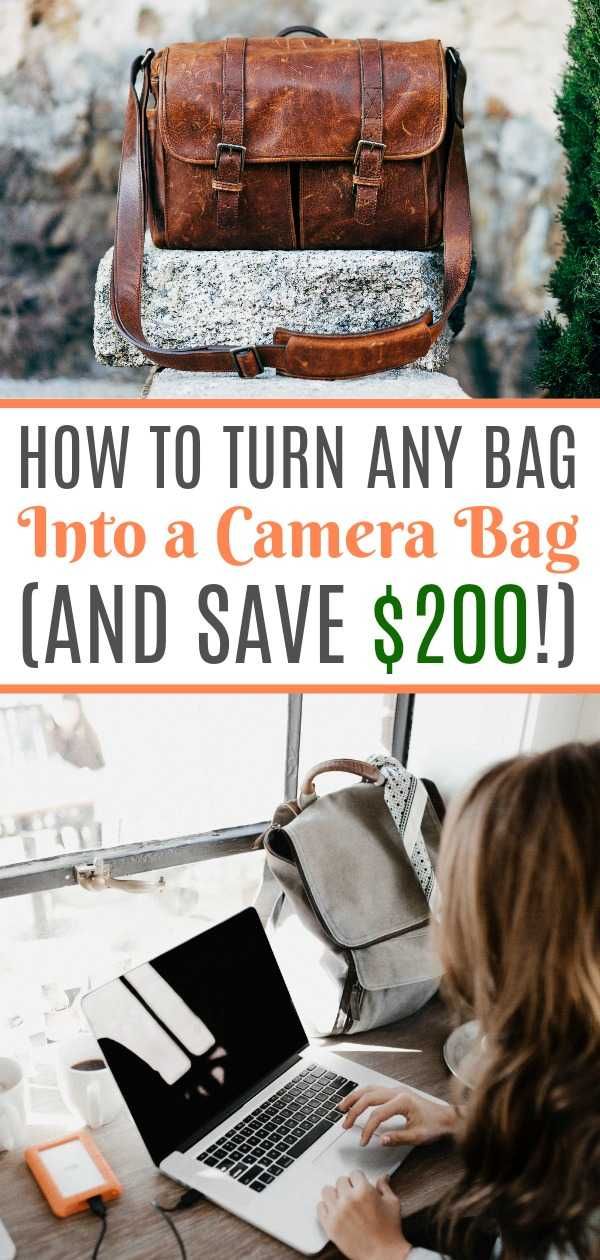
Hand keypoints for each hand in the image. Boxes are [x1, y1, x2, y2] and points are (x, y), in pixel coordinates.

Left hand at [317, 1171, 409, 1259]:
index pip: (354, 1173)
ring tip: (342, 1201)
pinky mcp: (330, 1226)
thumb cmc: (389, 1231)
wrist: (383, 1255)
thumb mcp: (392, 1203)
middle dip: (348, 1186)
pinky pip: (320, 1208)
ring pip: (327, 1191)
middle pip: (340, 1181)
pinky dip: (326, 1207)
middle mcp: (348, 1199)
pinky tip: (334, 1211)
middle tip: (353, 1195)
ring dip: (335, 1194)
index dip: (359, 1180)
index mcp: (364, 1191)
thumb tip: (383, 1177)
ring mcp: (337, 1213)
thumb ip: (384, 1187)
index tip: (360, 1185)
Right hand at [339, 1085, 456, 1147]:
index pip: (377, 1114)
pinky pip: (374, 1089)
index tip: (363, 1141)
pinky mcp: (396, 1092)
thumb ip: (398, 1138)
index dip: (368, 1129)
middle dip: (354, 1110)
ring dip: (354, 1097)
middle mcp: (397, 1092)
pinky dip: (362, 1094)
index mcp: (402, 1101)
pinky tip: (356, 1101)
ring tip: (342, 1107)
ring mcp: (396, 1090)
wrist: (447, 1117)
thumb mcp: (418, 1136)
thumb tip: (380, 1140)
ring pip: (369, 1089)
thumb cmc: (435, 1126)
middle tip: (345, 1124)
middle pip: (368, 1097)